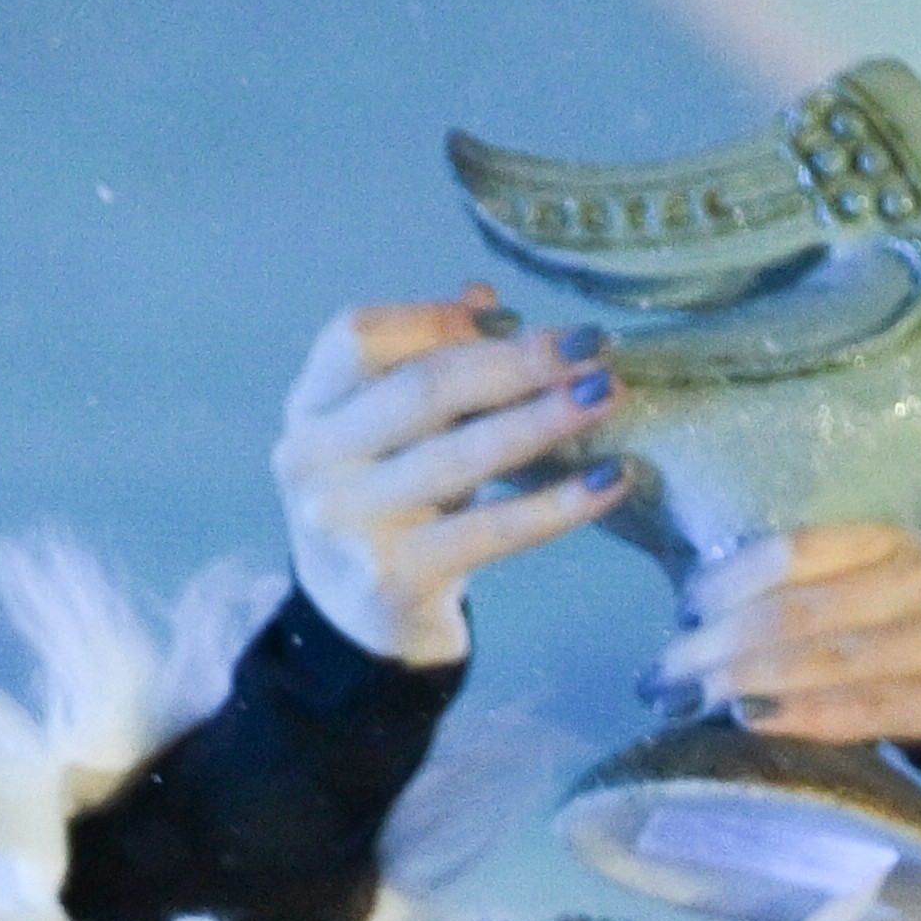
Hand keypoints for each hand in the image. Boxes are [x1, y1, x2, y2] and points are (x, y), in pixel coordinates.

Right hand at [272, 288, 628, 665]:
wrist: (357, 622)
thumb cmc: (388, 501)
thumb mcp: (391, 429)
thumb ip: (426, 361)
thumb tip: (484, 299)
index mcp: (308, 408)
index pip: (358, 336)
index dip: (436, 320)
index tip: (512, 316)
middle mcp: (311, 462)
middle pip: (421, 390)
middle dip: (516, 362)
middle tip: (593, 346)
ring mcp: (347, 524)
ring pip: (459, 456)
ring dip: (544, 420)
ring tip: (609, 394)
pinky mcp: (392, 580)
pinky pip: (490, 531)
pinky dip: (557, 505)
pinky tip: (611, 480)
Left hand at [650, 525, 920, 793]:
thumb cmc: (906, 652)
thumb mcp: (860, 605)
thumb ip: (793, 599)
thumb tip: (684, 616)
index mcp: (890, 540)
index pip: (796, 549)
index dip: (726, 581)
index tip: (678, 616)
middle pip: (801, 610)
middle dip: (716, 645)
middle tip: (658, 680)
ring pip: (829, 660)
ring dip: (745, 684)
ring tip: (686, 705)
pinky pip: (869, 708)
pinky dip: (803, 718)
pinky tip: (752, 724)